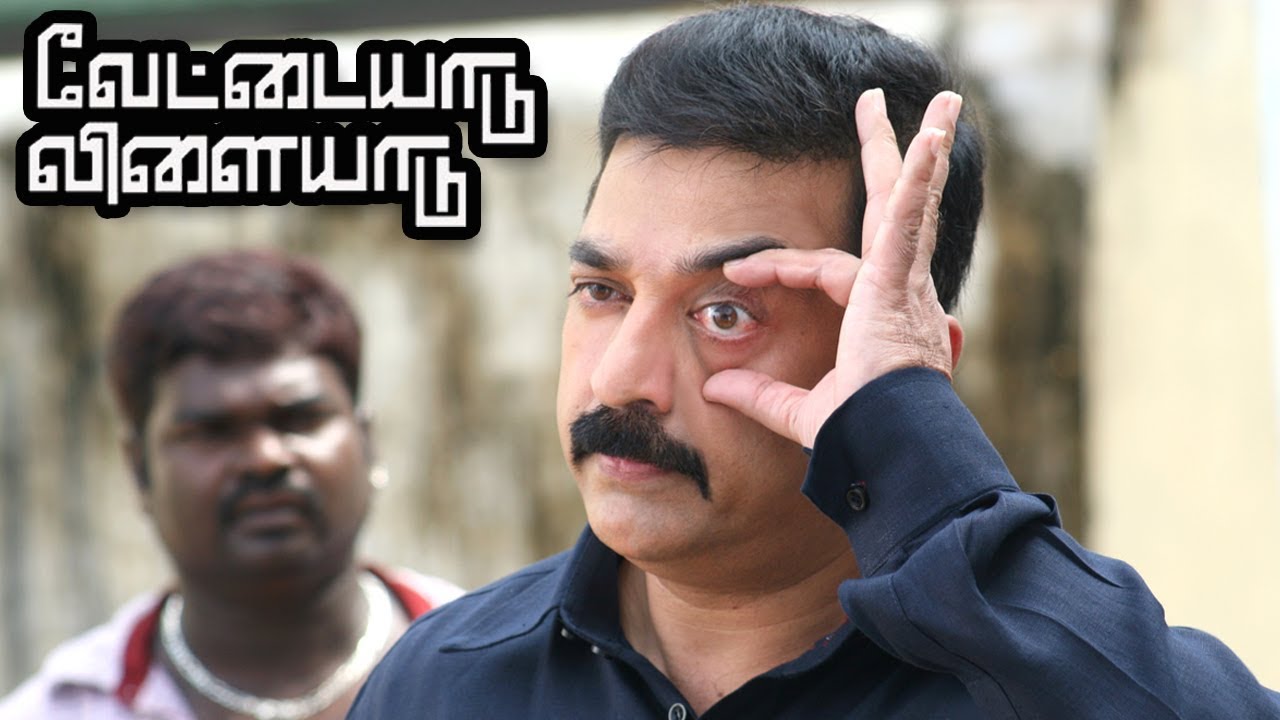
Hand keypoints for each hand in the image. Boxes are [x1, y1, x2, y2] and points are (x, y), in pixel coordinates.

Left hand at [702, 88, 962, 447]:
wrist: (885, 447)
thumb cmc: (857, 437)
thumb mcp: (800, 412)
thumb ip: (761, 395)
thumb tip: (715, 388)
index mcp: (880, 317)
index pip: (826, 271)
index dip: (780, 265)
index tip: (736, 268)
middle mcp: (900, 293)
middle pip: (890, 210)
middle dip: (888, 158)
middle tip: (879, 109)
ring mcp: (903, 284)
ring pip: (907, 201)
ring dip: (918, 149)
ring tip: (938, 103)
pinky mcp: (898, 281)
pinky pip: (910, 218)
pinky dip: (920, 178)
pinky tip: (927, 136)